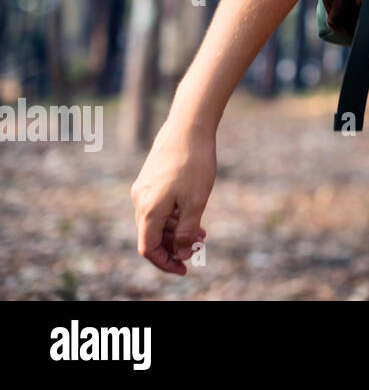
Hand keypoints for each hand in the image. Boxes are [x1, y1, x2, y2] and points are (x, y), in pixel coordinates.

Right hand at [130, 115, 215, 274]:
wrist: (188, 126)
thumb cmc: (193, 163)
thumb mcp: (195, 202)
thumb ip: (186, 230)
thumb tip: (180, 254)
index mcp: (148, 210)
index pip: (149, 249)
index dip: (165, 262)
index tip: (184, 268)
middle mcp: (140, 201)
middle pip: (151, 236)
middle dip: (174, 247)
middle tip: (198, 249)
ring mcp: (144, 188)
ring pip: (157, 220)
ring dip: (176, 230)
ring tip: (202, 233)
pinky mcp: (151, 178)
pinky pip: (159, 205)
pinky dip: (174, 214)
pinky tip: (193, 212)